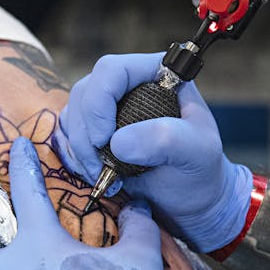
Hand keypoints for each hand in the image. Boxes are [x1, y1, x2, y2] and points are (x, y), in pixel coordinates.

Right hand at [55, 53, 252, 251]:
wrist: (189, 198)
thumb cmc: (200, 169)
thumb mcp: (197, 152)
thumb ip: (166, 139)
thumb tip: (118, 142)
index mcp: (157, 74)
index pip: (113, 71)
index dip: (100, 101)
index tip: (104, 139)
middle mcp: (128, 85)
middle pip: (86, 92)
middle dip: (86, 133)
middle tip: (100, 167)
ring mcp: (107, 107)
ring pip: (73, 114)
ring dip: (79, 149)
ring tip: (102, 175)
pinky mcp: (94, 130)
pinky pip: (69, 136)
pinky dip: (76, 158)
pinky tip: (97, 175)